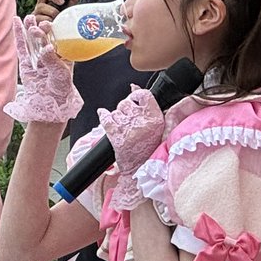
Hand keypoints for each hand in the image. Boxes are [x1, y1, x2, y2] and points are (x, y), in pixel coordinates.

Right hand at [4, 15, 83, 123]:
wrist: (51, 104)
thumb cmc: (61, 90)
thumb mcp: (60, 74)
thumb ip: (52, 61)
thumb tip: (46, 48)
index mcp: (63, 53)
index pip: (57, 38)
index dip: (52, 30)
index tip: (48, 26)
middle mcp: (50, 53)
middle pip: (44, 37)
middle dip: (41, 28)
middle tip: (38, 23)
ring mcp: (37, 57)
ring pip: (32, 39)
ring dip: (29, 28)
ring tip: (28, 17)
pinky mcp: (26, 62)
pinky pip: (22, 47)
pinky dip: (18, 35)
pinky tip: (16, 22)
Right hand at [32, 0, 81, 23]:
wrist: (58, 30)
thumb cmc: (61, 17)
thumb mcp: (69, 7)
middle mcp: (41, 3)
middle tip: (62, 2)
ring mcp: (38, 12)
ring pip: (40, 6)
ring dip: (51, 10)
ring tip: (58, 14)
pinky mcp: (37, 21)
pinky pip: (39, 18)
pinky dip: (47, 19)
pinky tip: (52, 21)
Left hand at [98, 86, 164, 211]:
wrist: (139, 173)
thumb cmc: (148, 151)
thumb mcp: (157, 128)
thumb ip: (148, 109)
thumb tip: (133, 88)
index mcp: (156, 120)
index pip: (145, 95)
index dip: (137, 94)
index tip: (135, 98)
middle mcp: (143, 122)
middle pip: (127, 102)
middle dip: (125, 108)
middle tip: (128, 120)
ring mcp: (129, 129)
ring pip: (116, 110)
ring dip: (116, 116)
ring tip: (121, 126)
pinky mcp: (116, 136)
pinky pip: (106, 118)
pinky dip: (103, 115)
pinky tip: (104, 116)